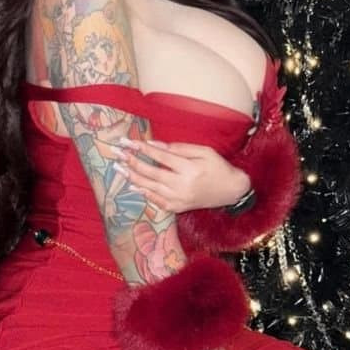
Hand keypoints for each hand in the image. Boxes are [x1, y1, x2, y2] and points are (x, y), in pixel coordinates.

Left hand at [106, 138, 249, 211]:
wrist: (231, 191)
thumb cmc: (218, 167)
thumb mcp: (204, 151)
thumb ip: (180, 148)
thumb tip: (155, 145)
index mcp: (190, 169)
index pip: (161, 157)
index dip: (144, 149)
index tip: (129, 142)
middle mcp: (182, 185)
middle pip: (152, 173)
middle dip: (133, 162)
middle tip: (118, 154)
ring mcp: (180, 199)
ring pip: (151, 187)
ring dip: (133, 177)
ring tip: (119, 168)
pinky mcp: (179, 207)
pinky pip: (157, 201)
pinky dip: (144, 193)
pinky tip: (133, 186)